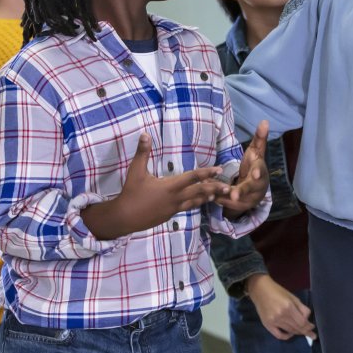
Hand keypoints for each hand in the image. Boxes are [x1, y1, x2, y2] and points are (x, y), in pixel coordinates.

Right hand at [82, 134, 228, 239]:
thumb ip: (142, 153)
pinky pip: (187, 208)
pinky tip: (199, 203)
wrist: (124, 218)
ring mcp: (173, 208)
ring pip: (195, 202)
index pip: (192, 178)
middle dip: (214, 188)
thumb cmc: (131, 193)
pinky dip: (196, 204)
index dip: (207, 173)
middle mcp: (175, 198)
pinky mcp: (170, 215)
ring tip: (218, 195)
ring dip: (207, 197)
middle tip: (229, 187)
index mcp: (170, 186)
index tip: (219, 170)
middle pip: (199, 192)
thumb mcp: (135, 171)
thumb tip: (145, 134)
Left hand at [219, 121, 270, 216]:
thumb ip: (259, 138)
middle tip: (233, 195)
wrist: (256, 187)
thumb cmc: (253, 166)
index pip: (260, 171)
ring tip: (214, 195)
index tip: (254, 174)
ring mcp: (251, 199)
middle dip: (241, 192)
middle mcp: (258, 186)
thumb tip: (265, 121)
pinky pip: (230, 206)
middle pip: (249, 189)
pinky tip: (211, 198)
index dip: (257, 173)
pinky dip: (221, 202)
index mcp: (260, 171)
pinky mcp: (242, 207)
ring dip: (226, 198)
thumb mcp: (256, 152)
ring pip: (238, 200)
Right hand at [246, 273, 315, 339]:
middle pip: (297, 328)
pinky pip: (279, 335)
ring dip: (298, 333)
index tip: (312, 327)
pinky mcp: (267, 325)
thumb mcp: (292, 297)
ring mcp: (274, 321)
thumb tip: (307, 318)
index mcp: (288, 307)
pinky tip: (290, 334)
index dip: (309, 326)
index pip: (302, 322)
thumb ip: (302, 308)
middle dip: (306, 331)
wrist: (260, 290)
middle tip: (312, 335)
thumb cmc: (277, 291)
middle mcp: (281, 315)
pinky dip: (286, 336)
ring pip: (290, 331)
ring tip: (303, 333)